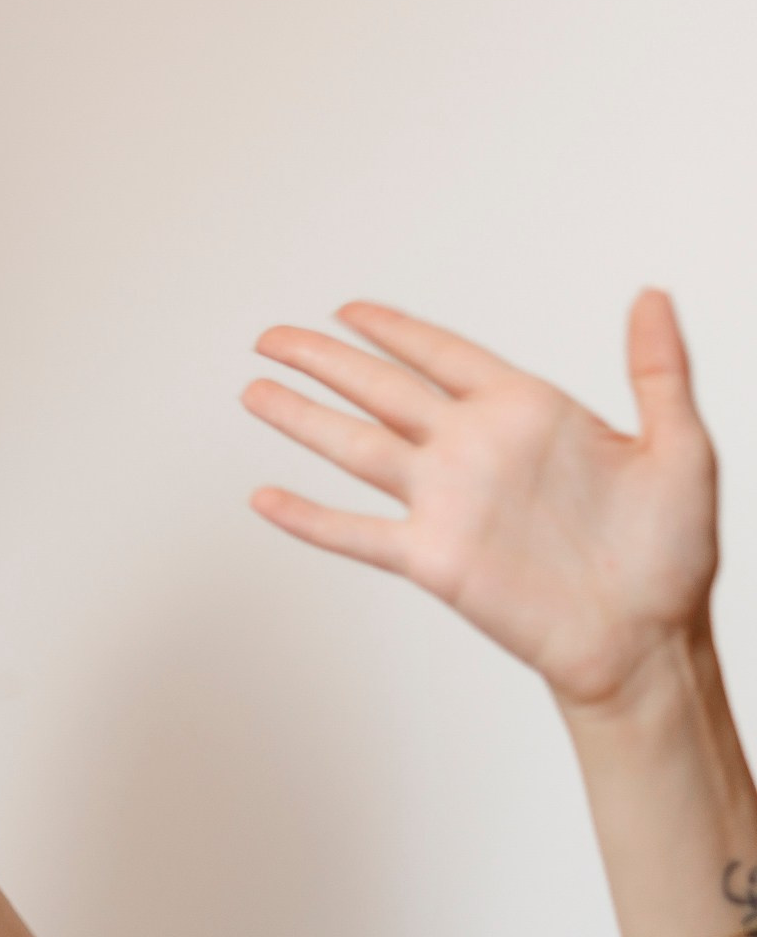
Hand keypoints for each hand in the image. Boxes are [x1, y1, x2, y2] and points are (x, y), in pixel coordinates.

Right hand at [241, 291, 719, 710]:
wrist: (648, 641)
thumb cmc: (672, 554)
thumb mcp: (682, 448)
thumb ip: (660, 370)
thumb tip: (652, 294)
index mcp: (527, 414)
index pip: (444, 355)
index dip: (393, 330)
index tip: (347, 310)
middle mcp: (474, 452)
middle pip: (380, 390)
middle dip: (323, 360)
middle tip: (273, 337)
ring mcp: (446, 504)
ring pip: (356, 447)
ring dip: (303, 419)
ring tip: (255, 391)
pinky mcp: (432, 558)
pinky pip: (356, 533)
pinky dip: (309, 517)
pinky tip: (266, 498)